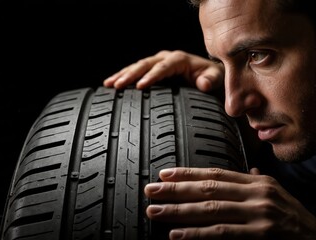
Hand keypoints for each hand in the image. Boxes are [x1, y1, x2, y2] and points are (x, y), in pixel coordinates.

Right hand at [103, 50, 223, 90]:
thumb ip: (211, 80)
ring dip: (122, 75)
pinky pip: (135, 71)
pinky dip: (123, 76)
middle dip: (130, 75)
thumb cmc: (211, 77)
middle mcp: (165, 58)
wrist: (208, 76)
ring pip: (136, 66)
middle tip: (118, 85)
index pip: (162, 67)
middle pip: (145, 65)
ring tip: (109, 84)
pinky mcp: (151, 69)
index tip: (139, 86)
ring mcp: (156, 63)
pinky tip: (111, 84)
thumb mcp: (215, 78)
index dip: (151, 76)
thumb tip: (203, 84)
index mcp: (179, 59)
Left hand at [144, 167, 315, 239]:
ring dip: (179, 211)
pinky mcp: (261, 235)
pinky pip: (222, 234)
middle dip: (176, 190)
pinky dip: (197, 234)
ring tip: (155, 211)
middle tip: (151, 190)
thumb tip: (246, 171)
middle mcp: (256, 194)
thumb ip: (257, 182)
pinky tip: (177, 234)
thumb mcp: (276, 194)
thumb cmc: (294, 218)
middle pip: (208, 188)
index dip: (188, 173)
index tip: (164, 174)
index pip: (215, 173)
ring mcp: (259, 214)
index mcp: (256, 183)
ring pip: (210, 210)